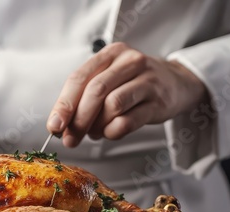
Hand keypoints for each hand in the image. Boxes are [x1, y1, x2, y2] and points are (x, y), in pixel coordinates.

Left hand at [47, 42, 207, 146]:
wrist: (176, 83)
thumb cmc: (132, 84)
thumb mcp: (107, 81)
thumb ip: (82, 99)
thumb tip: (59, 126)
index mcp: (109, 54)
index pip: (79, 78)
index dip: (64, 105)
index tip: (54, 126)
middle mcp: (129, 62)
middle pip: (96, 91)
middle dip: (79, 120)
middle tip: (71, 139)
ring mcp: (147, 80)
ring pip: (113, 105)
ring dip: (97, 126)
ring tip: (95, 132)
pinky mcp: (158, 102)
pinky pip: (129, 121)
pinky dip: (113, 132)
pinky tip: (110, 132)